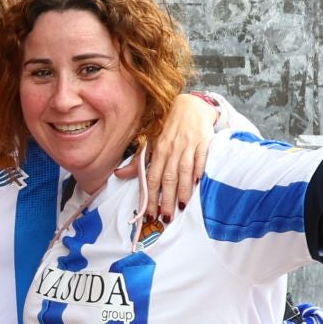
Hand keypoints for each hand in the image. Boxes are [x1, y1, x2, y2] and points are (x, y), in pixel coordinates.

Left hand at [121, 92, 214, 219]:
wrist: (190, 105)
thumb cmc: (169, 127)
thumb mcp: (151, 142)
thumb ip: (138, 161)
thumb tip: (118, 174)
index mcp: (158, 152)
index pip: (153, 178)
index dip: (151, 197)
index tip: (151, 214)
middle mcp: (172, 150)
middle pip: (168, 178)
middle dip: (166, 200)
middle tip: (166, 218)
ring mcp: (188, 146)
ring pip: (184, 171)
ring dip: (183, 190)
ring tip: (181, 207)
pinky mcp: (204, 142)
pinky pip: (201, 158)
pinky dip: (199, 170)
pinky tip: (198, 184)